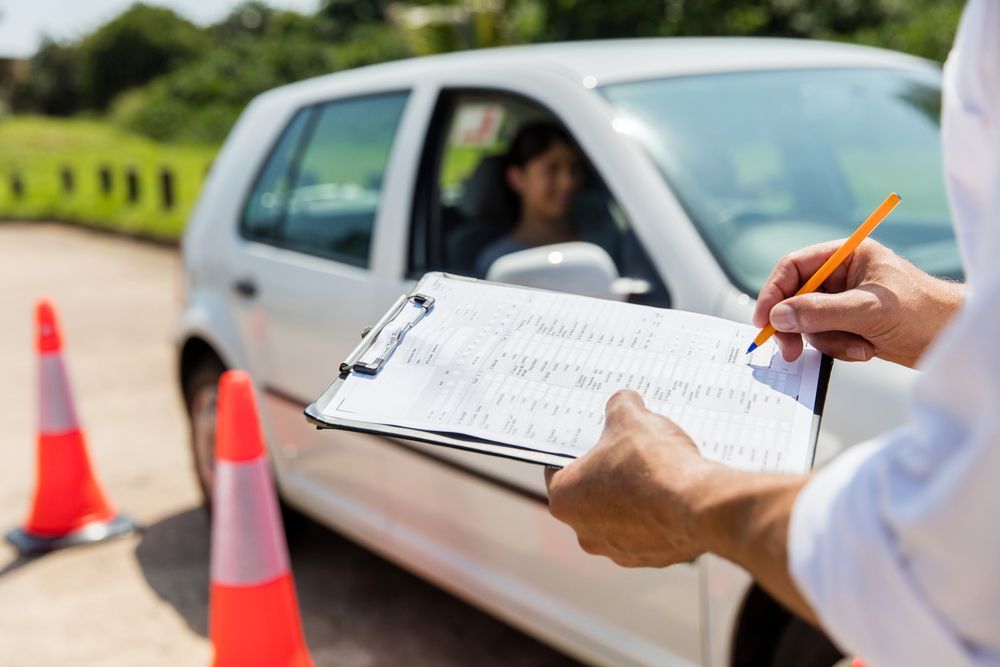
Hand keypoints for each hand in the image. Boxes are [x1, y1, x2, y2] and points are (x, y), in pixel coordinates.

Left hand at [545, 391, 817, 622]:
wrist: (699, 505)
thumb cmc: (653, 464)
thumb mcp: (630, 417)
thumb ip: (619, 406)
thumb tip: (624, 402)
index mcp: (565, 499)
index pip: (558, 468)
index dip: (577, 448)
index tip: (594, 437)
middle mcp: (585, 532)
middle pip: (590, 494)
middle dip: (608, 472)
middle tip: (628, 450)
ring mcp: (619, 550)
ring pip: (621, 515)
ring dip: (634, 496)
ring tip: (657, 471)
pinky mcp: (651, 558)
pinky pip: (649, 530)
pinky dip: (658, 514)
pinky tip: (674, 493)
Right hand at [754, 239, 962, 366]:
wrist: (953, 339)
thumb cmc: (923, 312)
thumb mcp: (867, 310)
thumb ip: (819, 311)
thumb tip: (779, 316)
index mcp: (847, 256)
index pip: (794, 267)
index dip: (774, 292)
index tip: (764, 320)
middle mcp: (842, 275)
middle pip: (796, 297)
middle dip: (797, 325)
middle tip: (790, 350)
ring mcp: (845, 301)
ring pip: (809, 323)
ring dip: (828, 341)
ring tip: (858, 346)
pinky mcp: (850, 324)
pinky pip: (825, 338)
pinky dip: (840, 348)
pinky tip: (866, 349)